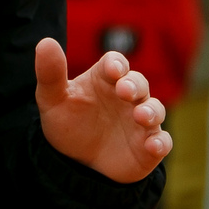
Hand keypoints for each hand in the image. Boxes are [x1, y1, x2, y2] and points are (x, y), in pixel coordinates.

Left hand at [35, 39, 170, 183]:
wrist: (73, 166)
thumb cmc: (67, 124)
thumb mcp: (52, 101)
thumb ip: (50, 74)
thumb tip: (46, 42)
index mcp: (104, 79)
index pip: (115, 62)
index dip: (116, 64)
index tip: (112, 69)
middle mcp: (127, 97)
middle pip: (138, 82)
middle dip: (134, 85)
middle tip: (124, 91)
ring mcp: (140, 121)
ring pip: (155, 109)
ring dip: (152, 111)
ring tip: (141, 116)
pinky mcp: (148, 147)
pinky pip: (162, 142)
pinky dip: (160, 143)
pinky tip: (152, 146)